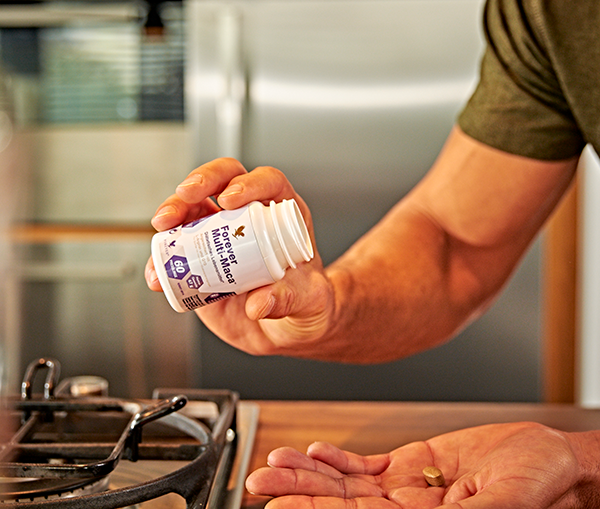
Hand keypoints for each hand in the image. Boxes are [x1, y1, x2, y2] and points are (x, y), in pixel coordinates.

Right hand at [144, 158, 335, 355]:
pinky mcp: (200, 256)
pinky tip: (156, 274)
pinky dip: (161, 258)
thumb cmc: (307, 305)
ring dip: (173, 210)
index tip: (230, 199)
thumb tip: (260, 303)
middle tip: (186, 196)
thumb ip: (291, 299)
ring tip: (163, 227)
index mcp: (282, 215)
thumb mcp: (309, 302)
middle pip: (223, 181)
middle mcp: (249, 216)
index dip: (247, 183)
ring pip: (193, 206)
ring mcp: (222, 234)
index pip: (267, 182)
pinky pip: (176, 249)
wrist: (286, 330)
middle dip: (201, 181)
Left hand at [246, 422, 599, 507]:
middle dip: (299, 492)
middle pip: (341, 504)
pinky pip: (367, 465)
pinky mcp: (412, 464)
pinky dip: (339, 458)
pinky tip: (315, 450)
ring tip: (275, 463)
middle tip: (260, 483)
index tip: (280, 506)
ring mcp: (406, 489)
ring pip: (346, 483)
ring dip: (309, 472)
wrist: (547, 456)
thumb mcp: (501, 500)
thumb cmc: (537, 482)